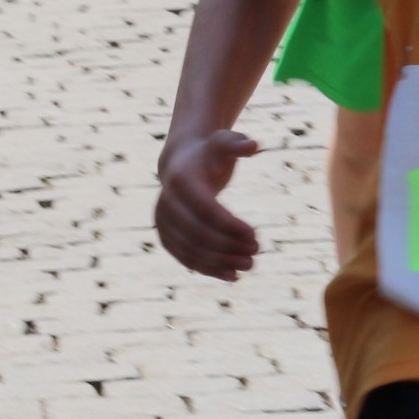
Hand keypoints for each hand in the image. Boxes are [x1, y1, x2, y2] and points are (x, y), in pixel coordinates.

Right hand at [155, 127, 261, 278]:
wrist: (181, 163)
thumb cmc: (209, 153)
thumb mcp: (223, 142)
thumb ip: (237, 143)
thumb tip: (253, 146)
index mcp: (181, 180)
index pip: (205, 210)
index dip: (229, 225)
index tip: (255, 235)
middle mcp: (166, 203)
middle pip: (197, 233)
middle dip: (228, 246)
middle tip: (256, 252)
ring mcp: (163, 223)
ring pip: (190, 250)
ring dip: (220, 262)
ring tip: (249, 264)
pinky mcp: (165, 238)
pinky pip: (185, 259)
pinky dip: (208, 269)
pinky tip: (232, 276)